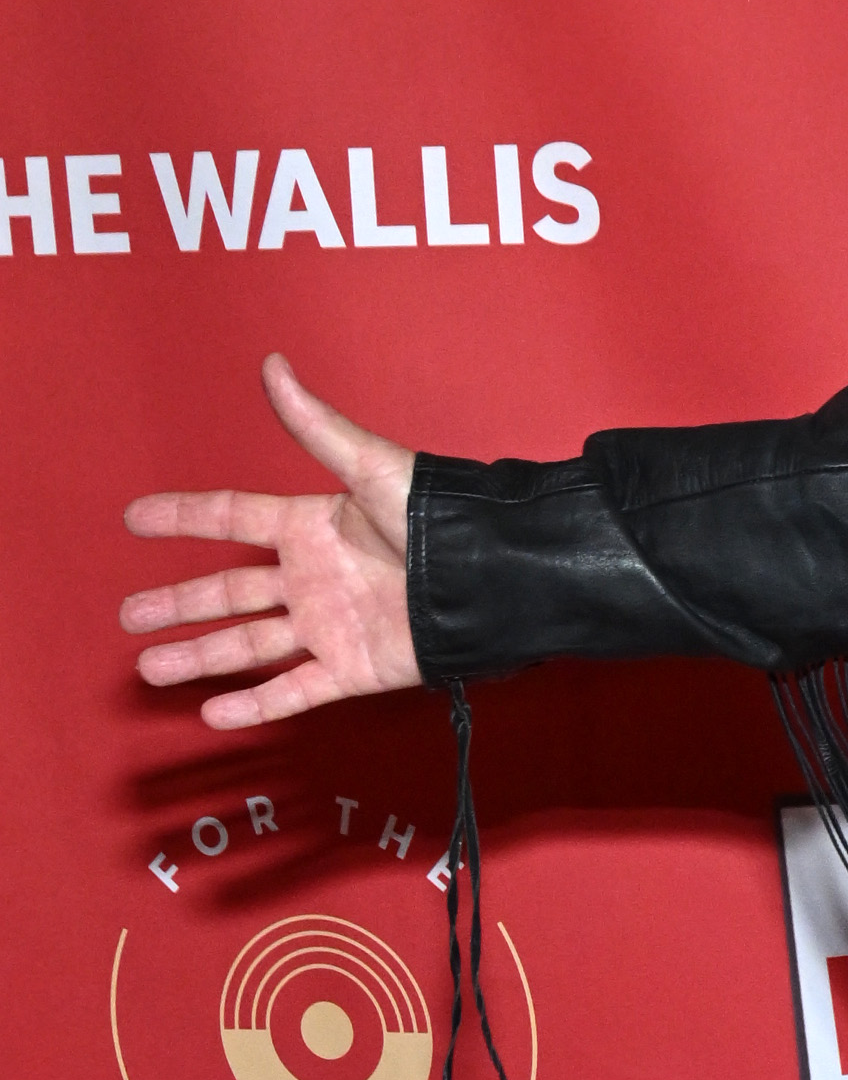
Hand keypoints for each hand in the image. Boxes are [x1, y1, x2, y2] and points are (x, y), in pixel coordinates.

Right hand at [121, 352, 422, 729]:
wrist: (487, 577)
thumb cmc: (436, 517)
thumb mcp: (369, 468)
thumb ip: (315, 426)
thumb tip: (272, 365)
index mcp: (311, 525)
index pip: (231, 518)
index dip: (183, 517)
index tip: (133, 519)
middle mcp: (312, 577)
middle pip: (228, 593)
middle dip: (177, 605)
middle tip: (127, 615)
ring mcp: (329, 625)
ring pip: (248, 645)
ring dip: (198, 658)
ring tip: (148, 668)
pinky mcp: (354, 668)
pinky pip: (294, 690)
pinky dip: (255, 705)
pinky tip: (213, 714)